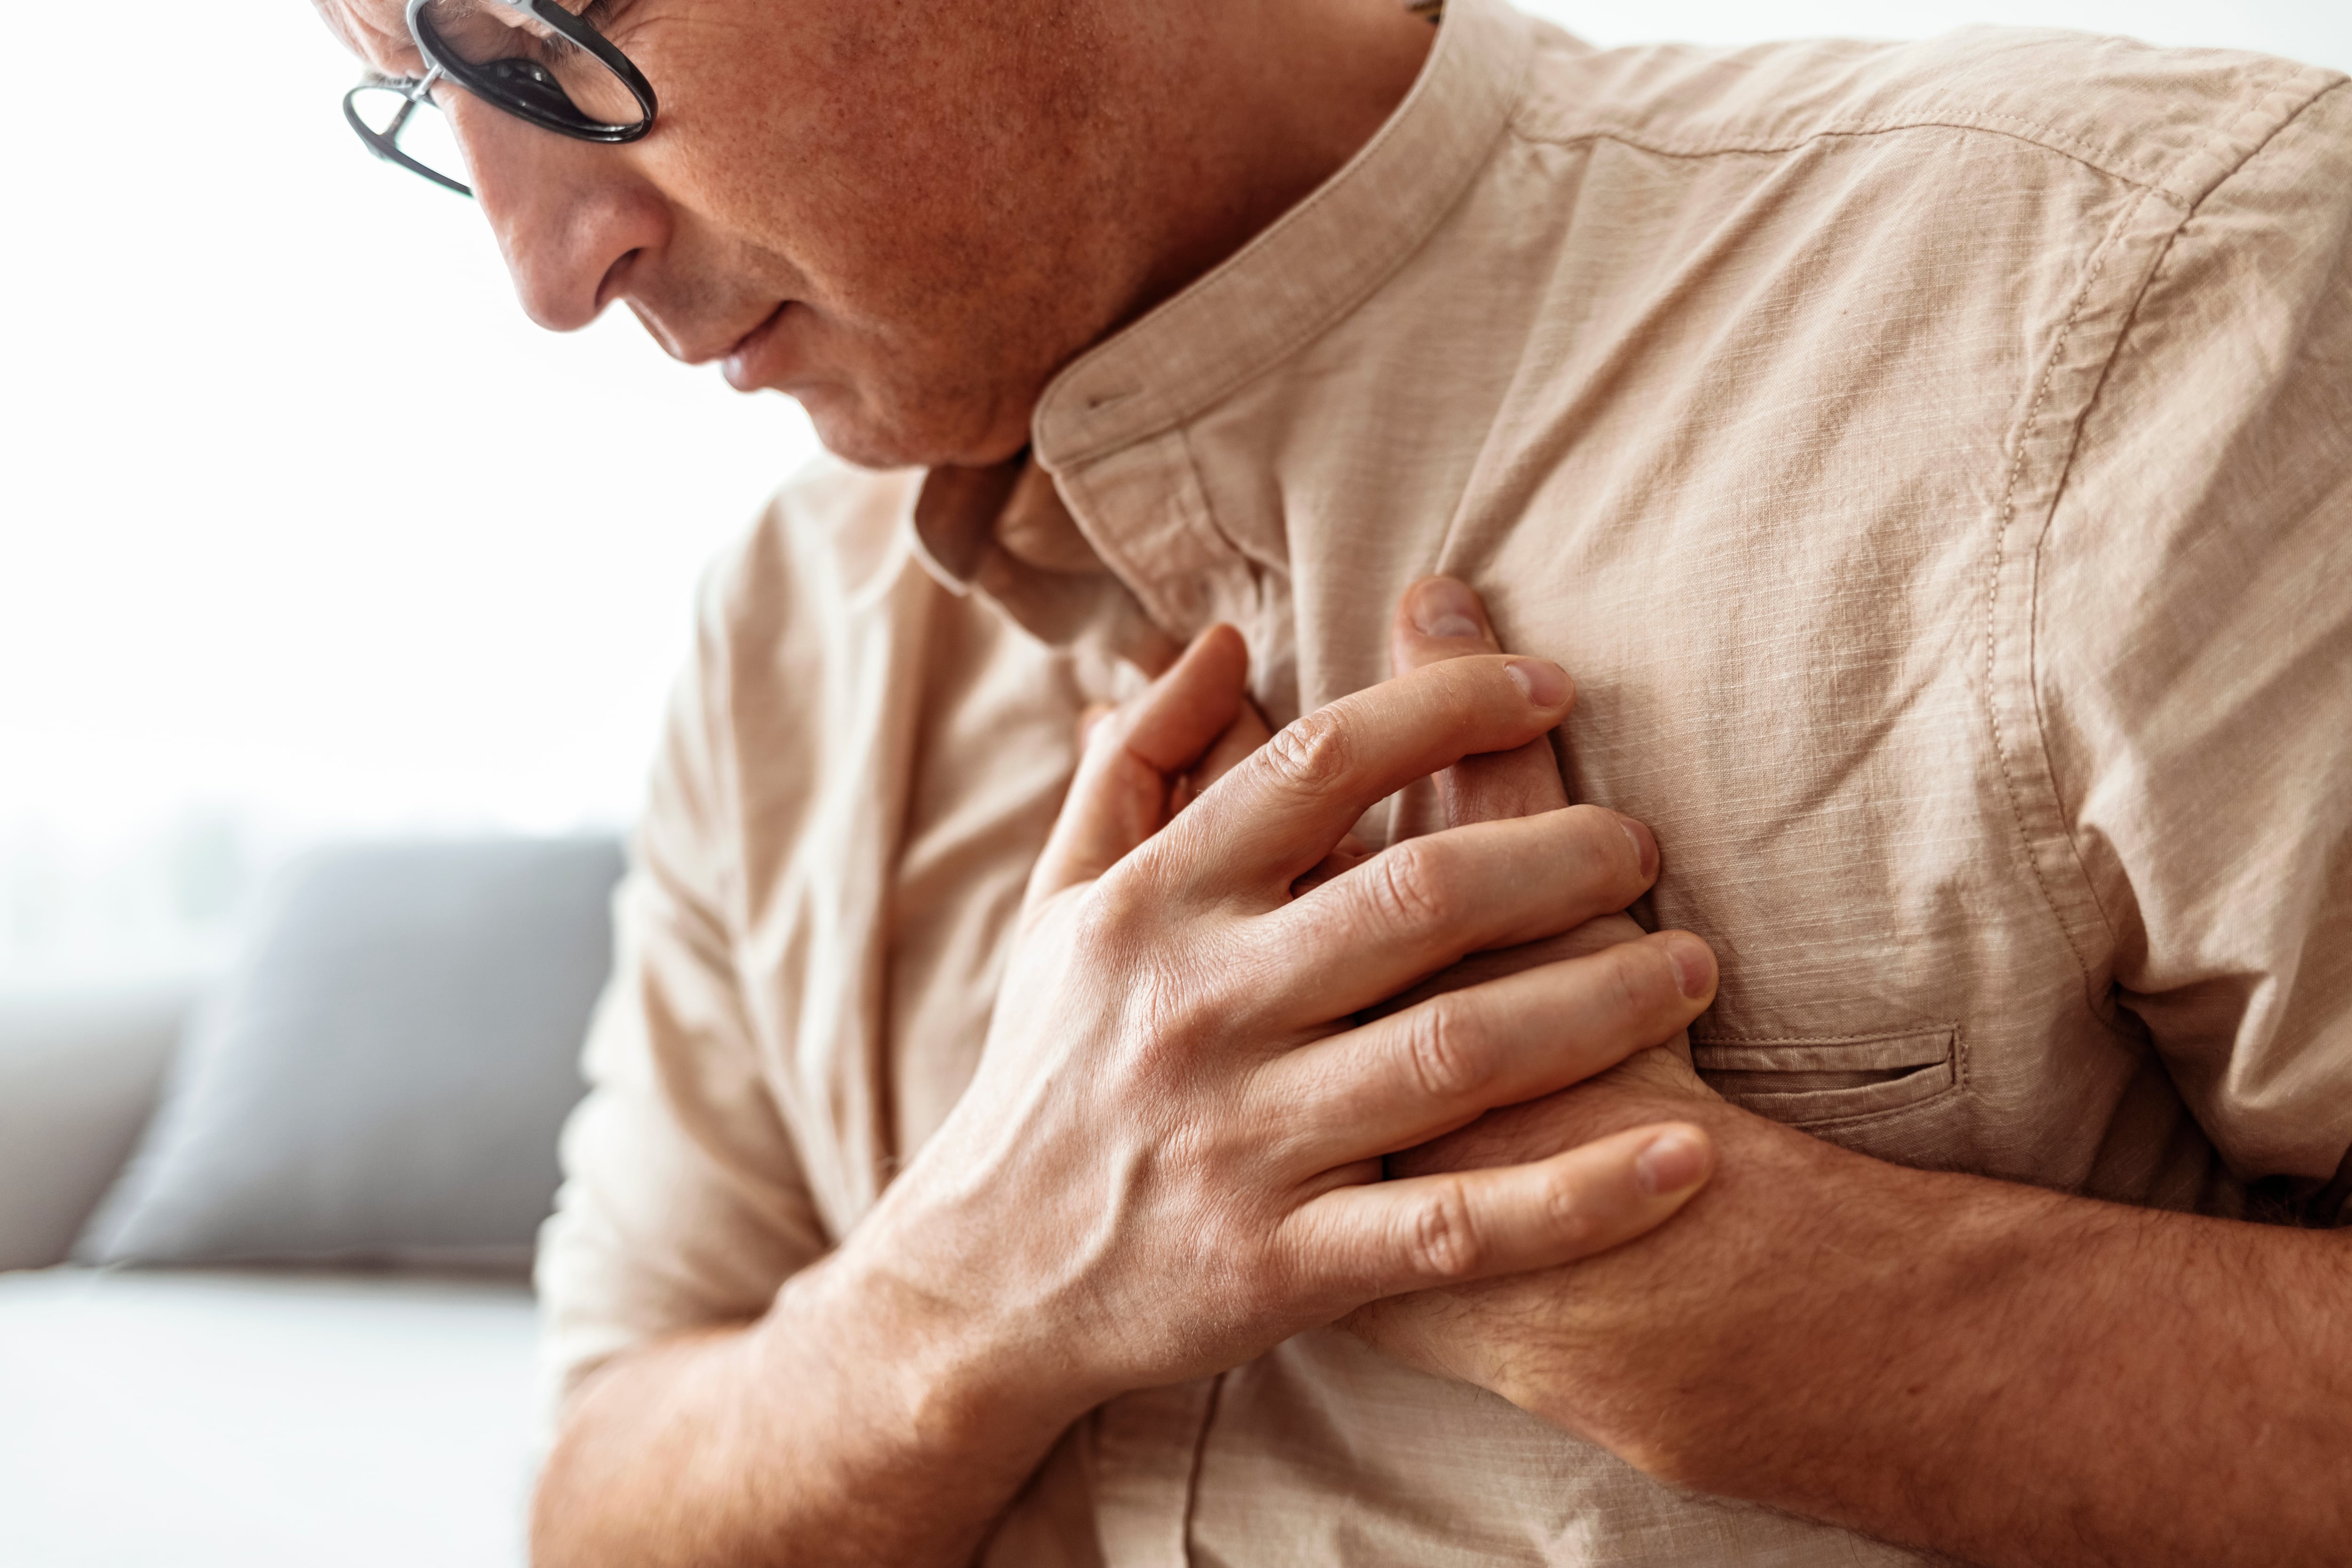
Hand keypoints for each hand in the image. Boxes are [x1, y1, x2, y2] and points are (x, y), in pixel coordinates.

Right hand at [835, 623, 1721, 1435]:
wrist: (981, 1284)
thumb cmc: (1047, 1069)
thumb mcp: (1062, 902)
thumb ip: (1137, 766)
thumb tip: (1220, 641)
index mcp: (1154, 905)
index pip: (1318, 763)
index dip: (1446, 705)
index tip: (1548, 682)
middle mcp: (1199, 1008)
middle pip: (1417, 897)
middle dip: (1560, 856)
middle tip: (1644, 845)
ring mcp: (1242, 1141)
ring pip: (1457, 1052)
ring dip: (1602, 1000)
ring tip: (1694, 968)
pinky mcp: (1281, 1265)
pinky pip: (1455, 1227)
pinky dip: (1578, 1198)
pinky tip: (1685, 1157)